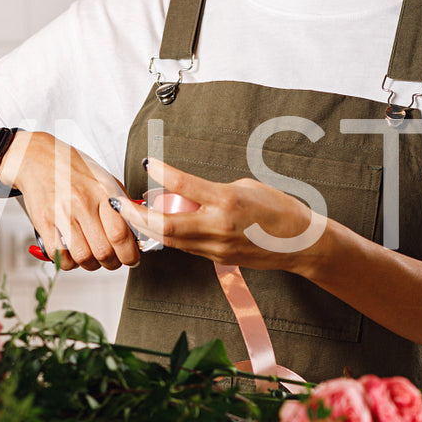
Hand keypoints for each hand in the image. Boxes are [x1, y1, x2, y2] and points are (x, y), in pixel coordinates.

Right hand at [5, 131, 141, 270]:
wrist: (37, 158)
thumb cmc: (73, 169)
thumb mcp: (104, 179)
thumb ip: (122, 204)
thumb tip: (137, 233)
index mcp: (102, 191)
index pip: (121, 233)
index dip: (130, 254)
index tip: (131, 258)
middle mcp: (82, 202)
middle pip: (104, 251)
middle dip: (112, 263)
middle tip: (113, 260)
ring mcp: (61, 213)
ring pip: (83, 257)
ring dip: (91, 265)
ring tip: (93, 258)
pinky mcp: (43, 223)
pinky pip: (59, 256)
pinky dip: (69, 263)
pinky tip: (73, 254)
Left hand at [116, 158, 329, 274]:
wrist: (301, 243)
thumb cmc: (279, 210)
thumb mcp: (247, 187)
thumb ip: (214, 190)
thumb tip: (189, 191)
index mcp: (228, 200)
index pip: (185, 185)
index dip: (163, 172)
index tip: (149, 163)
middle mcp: (219, 225)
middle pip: (165, 225)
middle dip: (137, 215)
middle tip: (120, 204)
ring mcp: (217, 246)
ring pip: (171, 240)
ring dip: (148, 228)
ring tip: (133, 215)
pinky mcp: (218, 258)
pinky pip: (186, 247)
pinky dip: (169, 236)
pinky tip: (159, 227)